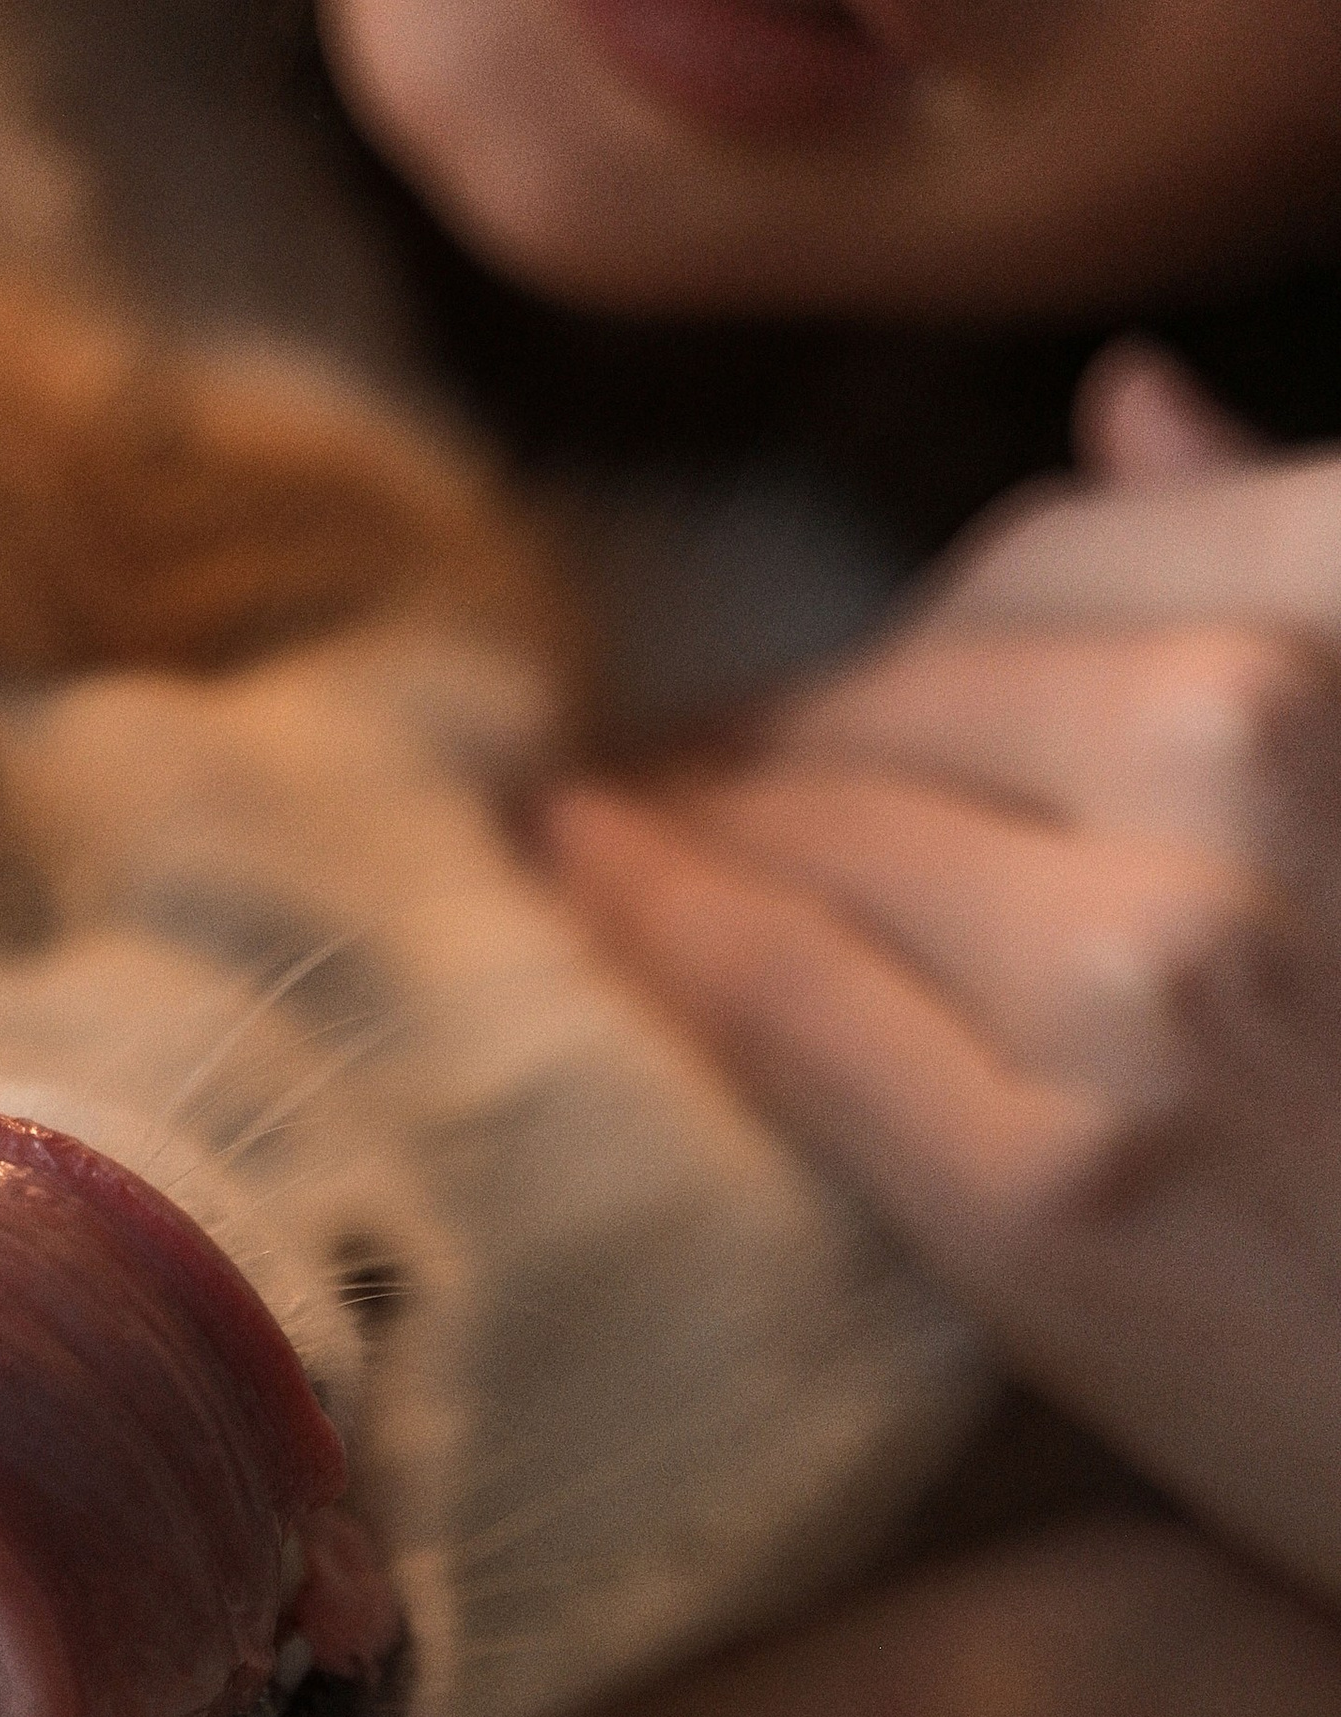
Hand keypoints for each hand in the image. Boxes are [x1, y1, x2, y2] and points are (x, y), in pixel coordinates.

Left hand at [543, 349, 1340, 1601]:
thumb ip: (1293, 554)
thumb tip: (1125, 399)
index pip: (1055, 554)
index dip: (910, 625)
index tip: (828, 676)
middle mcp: (1263, 747)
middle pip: (918, 689)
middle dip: (791, 722)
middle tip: (686, 762)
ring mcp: (1152, 976)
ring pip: (824, 824)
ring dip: (705, 811)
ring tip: (629, 828)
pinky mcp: (1048, 1189)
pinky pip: (781, 993)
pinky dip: (653, 912)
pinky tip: (575, 861)